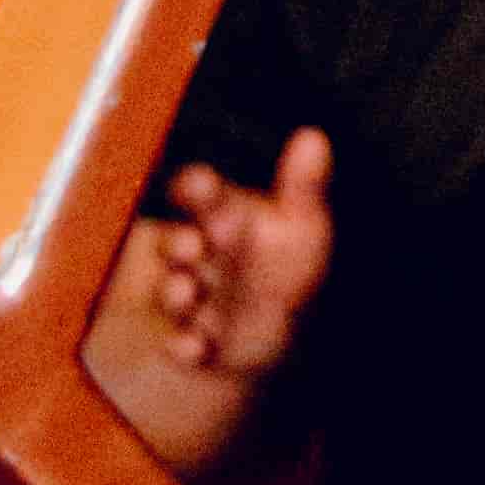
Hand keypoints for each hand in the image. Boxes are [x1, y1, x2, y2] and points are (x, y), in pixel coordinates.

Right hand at [141, 132, 336, 383]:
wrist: (278, 332)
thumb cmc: (285, 264)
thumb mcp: (300, 225)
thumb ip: (303, 186)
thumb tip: (313, 137)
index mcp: (223, 216)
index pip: (199, 195)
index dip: (195, 188)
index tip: (199, 185)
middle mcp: (196, 255)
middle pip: (176, 243)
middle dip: (178, 243)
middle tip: (194, 244)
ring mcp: (189, 298)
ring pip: (171, 292)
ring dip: (175, 292)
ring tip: (186, 292)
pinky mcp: (190, 341)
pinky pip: (180, 345)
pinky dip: (185, 347)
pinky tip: (195, 347)